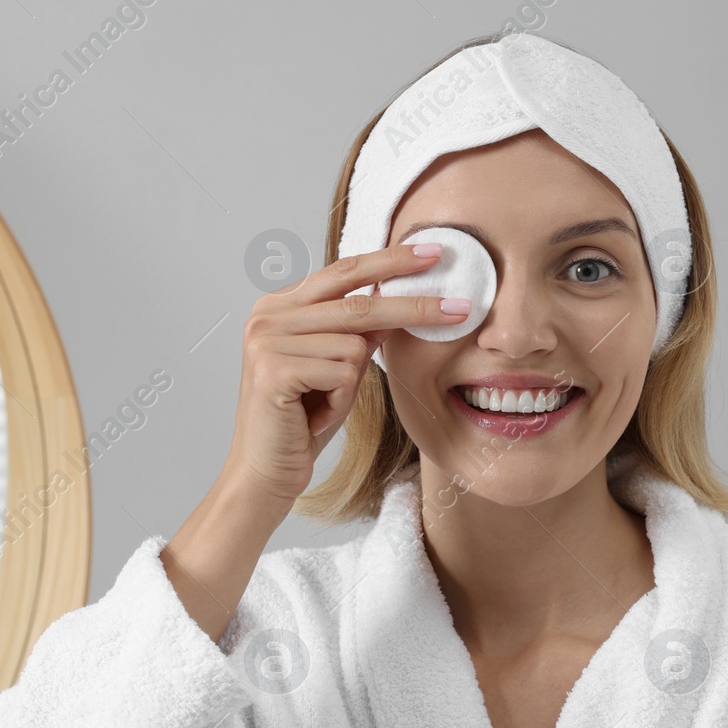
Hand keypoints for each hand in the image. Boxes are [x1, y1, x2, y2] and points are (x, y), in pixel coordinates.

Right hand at [220, 241, 464, 504]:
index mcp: (279, 306)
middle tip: (460, 308)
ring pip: (354, 344)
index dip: (390, 261)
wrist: (266, 474)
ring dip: (351, 384)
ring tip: (323, 405)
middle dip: (414, 306)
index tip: (433, 253)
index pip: (344, 271)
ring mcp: (266, 339)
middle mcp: (267, 315)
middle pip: (358, 302)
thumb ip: (358, 333)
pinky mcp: (273, 369)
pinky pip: (342, 372)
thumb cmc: (302, 424)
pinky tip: (314, 415)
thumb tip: (398, 300)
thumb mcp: (338, 369)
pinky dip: (340, 400)